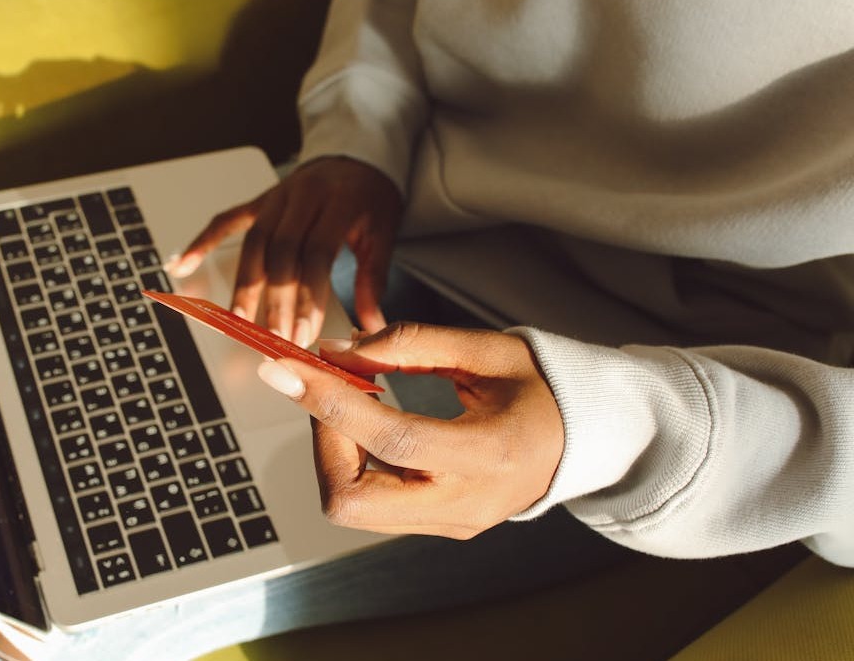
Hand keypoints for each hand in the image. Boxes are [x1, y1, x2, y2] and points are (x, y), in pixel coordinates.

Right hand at [164, 156, 402, 346]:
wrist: (356, 158)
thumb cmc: (369, 198)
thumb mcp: (383, 233)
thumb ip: (373, 279)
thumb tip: (373, 325)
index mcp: (338, 201)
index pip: (317, 254)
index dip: (308, 296)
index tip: (304, 332)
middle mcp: (303, 195)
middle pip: (281, 252)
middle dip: (275, 299)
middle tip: (274, 336)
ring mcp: (276, 196)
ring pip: (253, 242)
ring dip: (244, 284)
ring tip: (239, 321)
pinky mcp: (259, 201)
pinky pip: (227, 221)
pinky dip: (203, 242)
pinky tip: (183, 263)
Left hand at [255, 322, 563, 538]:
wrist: (589, 440)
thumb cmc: (541, 386)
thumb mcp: (486, 349)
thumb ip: (410, 346)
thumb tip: (335, 350)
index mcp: (489, 455)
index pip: (389, 439)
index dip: (328, 402)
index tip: (284, 368)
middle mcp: (466, 504)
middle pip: (351, 500)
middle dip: (321, 440)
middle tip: (327, 388)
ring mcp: (452, 523)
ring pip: (353, 506)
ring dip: (332, 450)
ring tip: (349, 401)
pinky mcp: (441, 526)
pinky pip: (373, 503)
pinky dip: (353, 461)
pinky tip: (368, 424)